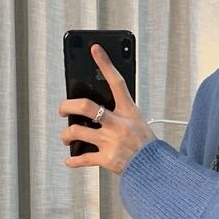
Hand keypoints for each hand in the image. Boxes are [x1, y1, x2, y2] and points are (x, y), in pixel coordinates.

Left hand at [58, 43, 156, 174]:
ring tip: (66, 136)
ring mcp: (111, 141)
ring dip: (66, 134)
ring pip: (77, 132)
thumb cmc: (146, 145)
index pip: (116, 82)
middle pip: (85, 107)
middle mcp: (117, 124)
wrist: (154, 169)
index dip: (105, 63)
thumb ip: (119, 114)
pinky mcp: (107, 159)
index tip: (95, 49)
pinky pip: (84, 158)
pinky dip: (74, 160)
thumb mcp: (137, 123)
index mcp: (128, 112)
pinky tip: (69, 160)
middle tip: (63, 109)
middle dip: (67, 106)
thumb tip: (94, 110)